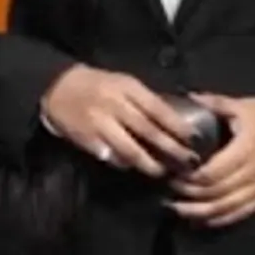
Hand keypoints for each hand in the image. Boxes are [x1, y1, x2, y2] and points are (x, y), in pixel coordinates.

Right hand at [40, 64, 199, 176]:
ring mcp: (100, 124)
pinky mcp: (86, 139)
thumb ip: (146, 100)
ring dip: (148, 163)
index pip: (158, 109)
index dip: (177, 125)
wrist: (60, 87)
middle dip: (170, 147)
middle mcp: (115, 106)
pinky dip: (123, 163)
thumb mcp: (125, 83)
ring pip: (128, 148)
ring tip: (162, 171)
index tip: (194, 138)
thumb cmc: (100, 85)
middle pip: (147, 130)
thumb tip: (174, 120)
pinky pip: (109, 155)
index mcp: (128, 89)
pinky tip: (134, 169)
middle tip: (188, 161)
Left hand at [168, 94, 254, 227]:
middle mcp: (253, 172)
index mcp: (246, 148)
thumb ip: (214, 104)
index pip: (211, 173)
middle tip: (168, 189)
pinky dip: (218, 219)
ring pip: (225, 208)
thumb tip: (187, 98)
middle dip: (188, 194)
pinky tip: (201, 219)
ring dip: (199, 212)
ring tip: (177, 208)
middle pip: (215, 193)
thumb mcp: (242, 105)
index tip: (171, 172)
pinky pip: (239, 214)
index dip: (188, 177)